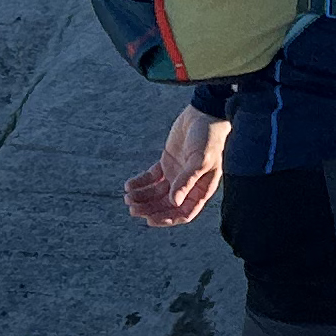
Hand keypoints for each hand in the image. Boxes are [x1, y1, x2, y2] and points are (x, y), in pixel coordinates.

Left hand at [124, 107, 228, 226]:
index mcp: (201, 190)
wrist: (204, 115)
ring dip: (142, 197)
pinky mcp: (166, 163)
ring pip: (156, 193)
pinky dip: (140, 183)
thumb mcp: (200, 160)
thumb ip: (187, 181)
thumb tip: (174, 202)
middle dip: (149, 209)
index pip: (183, 213)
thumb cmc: (209, 138)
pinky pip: (151, 178)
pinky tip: (129, 185)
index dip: (167, 219)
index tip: (149, 220)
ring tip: (127, 198)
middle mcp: (188, 186)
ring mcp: (176, 175)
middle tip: (132, 209)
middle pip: (166, 205)